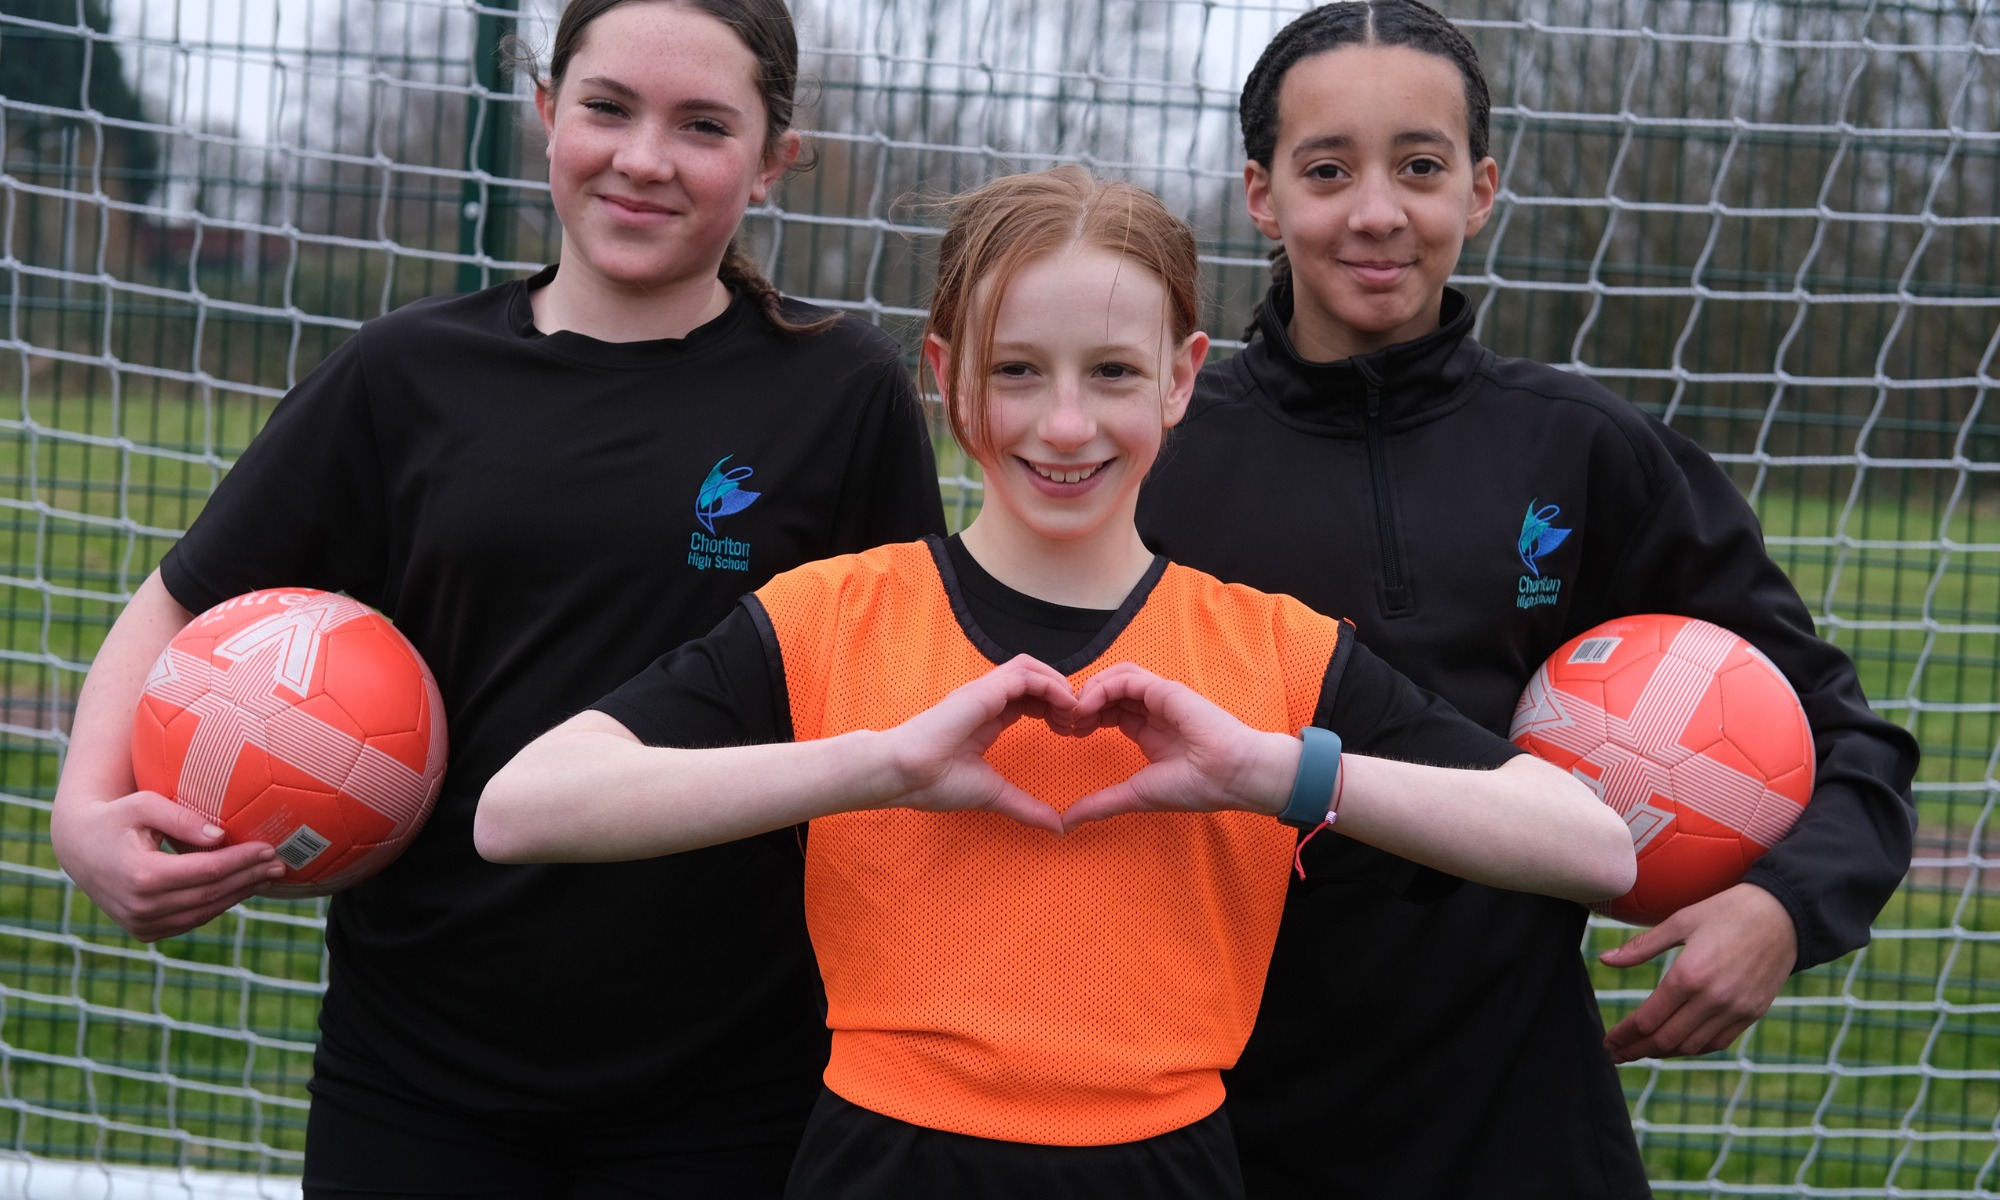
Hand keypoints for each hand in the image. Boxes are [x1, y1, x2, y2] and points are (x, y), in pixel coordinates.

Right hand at [50, 789, 285, 942]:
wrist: (79, 848)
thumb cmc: (117, 817)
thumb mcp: (144, 805)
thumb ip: (182, 819)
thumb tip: (221, 836)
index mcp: (141, 875)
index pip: (206, 871)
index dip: (241, 861)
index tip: (269, 848)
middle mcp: (141, 907)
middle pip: (210, 893)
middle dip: (249, 877)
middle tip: (280, 863)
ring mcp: (142, 924)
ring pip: (204, 911)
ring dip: (239, 894)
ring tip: (267, 875)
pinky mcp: (145, 932)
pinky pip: (191, 919)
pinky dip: (218, 904)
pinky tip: (241, 887)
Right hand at [886, 654, 1077, 834]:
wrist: (905, 775)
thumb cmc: (936, 783)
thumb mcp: (994, 795)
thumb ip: (1026, 807)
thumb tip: (1057, 828)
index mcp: (986, 716)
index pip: (1028, 697)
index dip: (1053, 707)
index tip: (1070, 730)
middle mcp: (986, 698)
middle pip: (1033, 677)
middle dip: (1061, 693)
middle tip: (1078, 720)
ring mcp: (983, 691)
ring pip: (1031, 668)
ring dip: (1058, 685)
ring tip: (1074, 711)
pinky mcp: (983, 691)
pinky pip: (1025, 675)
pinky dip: (1051, 685)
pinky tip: (1065, 706)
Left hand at [1060, 661, 1293, 830]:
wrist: (1232, 777)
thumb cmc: (1195, 787)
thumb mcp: (1136, 795)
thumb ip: (1101, 804)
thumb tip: (1066, 824)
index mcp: (1148, 729)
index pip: (1108, 709)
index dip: (1085, 716)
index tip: (1069, 733)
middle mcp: (1153, 708)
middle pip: (1108, 690)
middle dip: (1082, 701)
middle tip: (1065, 721)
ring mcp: (1160, 696)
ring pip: (1116, 677)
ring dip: (1090, 690)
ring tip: (1075, 713)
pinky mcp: (1166, 689)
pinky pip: (1127, 677)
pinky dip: (1102, 687)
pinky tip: (1089, 707)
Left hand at [1598, 882, 1797, 1061]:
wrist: (1785, 914)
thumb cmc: (1727, 911)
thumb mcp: (1680, 921)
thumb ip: (1641, 946)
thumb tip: (1605, 960)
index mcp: (1689, 975)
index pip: (1647, 1019)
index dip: (1624, 1035)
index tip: (1609, 1042)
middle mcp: (1712, 998)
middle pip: (1666, 1039)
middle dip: (1637, 1050)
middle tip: (1617, 1053)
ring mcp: (1736, 1009)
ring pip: (1691, 1046)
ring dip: (1663, 1052)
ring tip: (1642, 1051)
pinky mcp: (1753, 1013)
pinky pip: (1718, 1042)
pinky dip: (1694, 1048)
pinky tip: (1677, 1045)